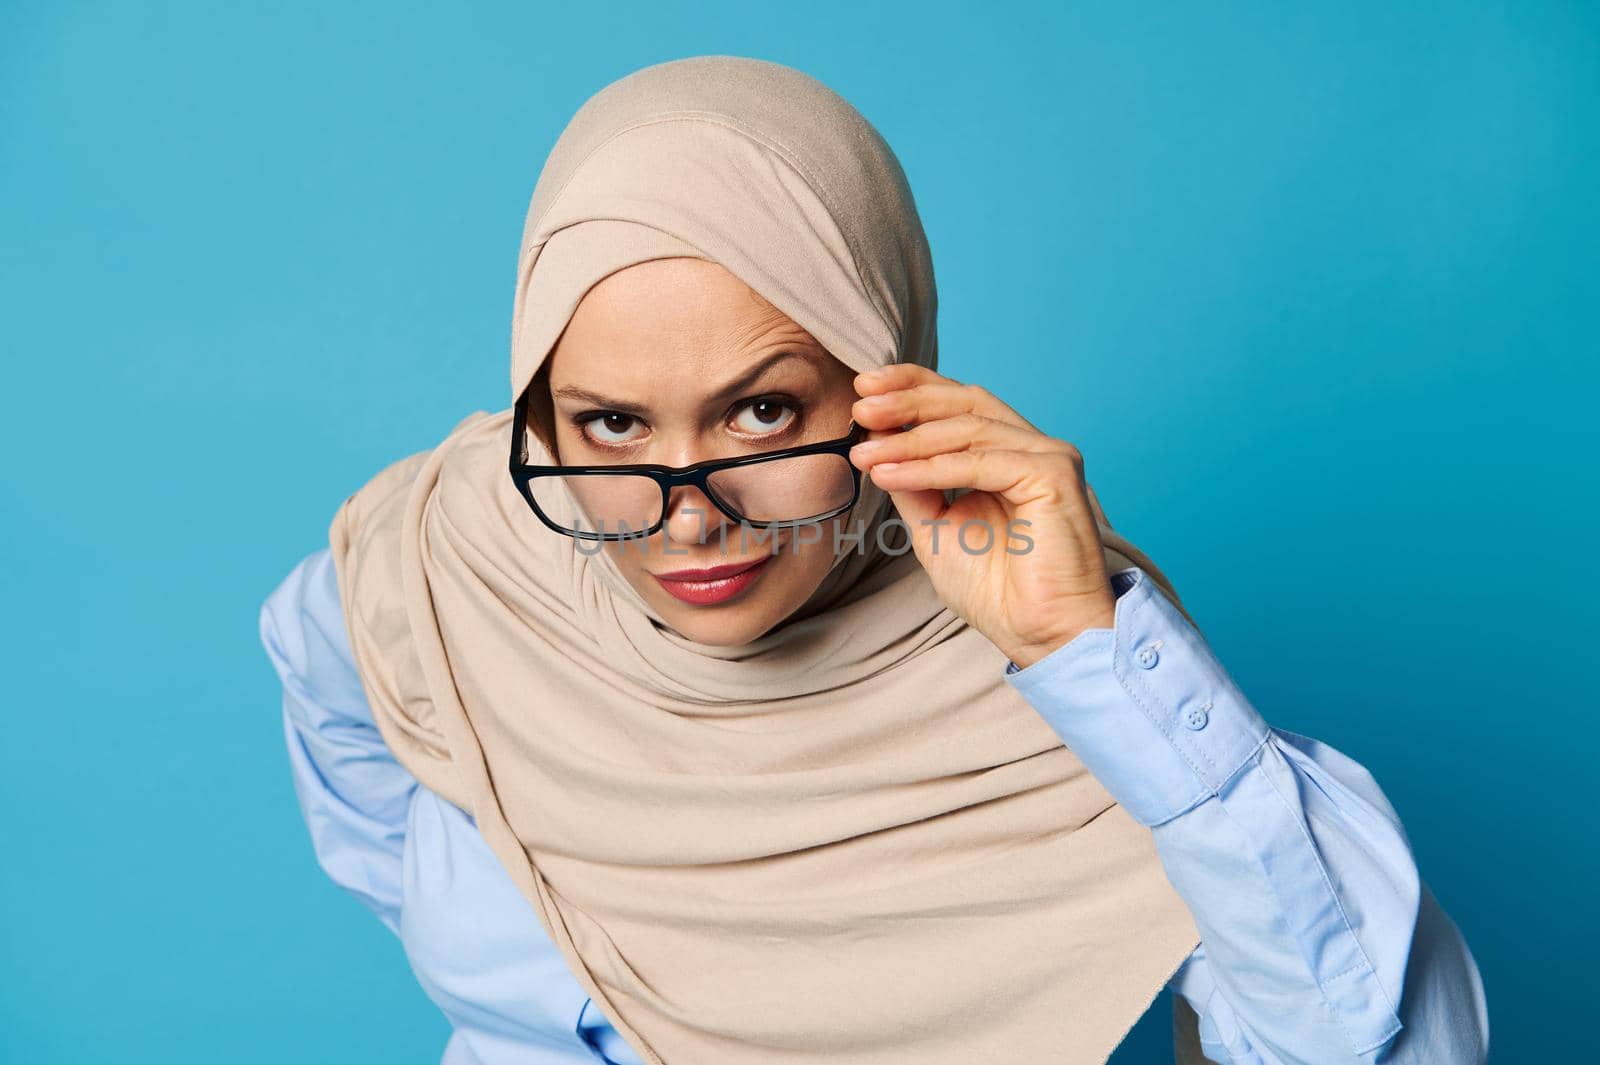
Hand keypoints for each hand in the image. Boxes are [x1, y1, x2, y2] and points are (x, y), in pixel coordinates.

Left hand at [848, 364, 1117, 669]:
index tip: (864, 390)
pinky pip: (979, 463)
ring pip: (968, 430)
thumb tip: (875, 445)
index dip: (913, 388)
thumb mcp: (936, 528)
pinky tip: (889, 473)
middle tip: (860, 403)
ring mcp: (1047, 458)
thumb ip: (913, 485)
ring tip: (865, 451)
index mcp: (1008, 454)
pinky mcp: (1052, 476)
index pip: (959, 404)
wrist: (1042, 637)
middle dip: (908, 399)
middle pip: (965, 403)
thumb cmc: (999, 592)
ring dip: (908, 438)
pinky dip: (929, 467)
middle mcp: (1032, 448)